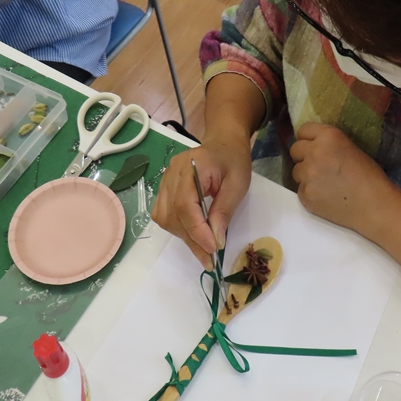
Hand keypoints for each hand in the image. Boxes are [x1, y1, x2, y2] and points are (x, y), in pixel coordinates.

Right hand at [152, 132, 251, 270]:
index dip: (196, 230)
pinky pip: (163, 213)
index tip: (212, 248)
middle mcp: (172, 173)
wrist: (223, 142)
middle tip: (209, 258)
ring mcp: (165, 180)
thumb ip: (224, 210)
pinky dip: (177, 228)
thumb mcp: (238, 184)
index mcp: (192, 167)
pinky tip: (193, 234)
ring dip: (183, 236)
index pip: (185, 204)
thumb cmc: (234, 160)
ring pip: (164, 217)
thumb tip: (215, 240)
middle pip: (172, 214)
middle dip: (191, 239)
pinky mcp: (164, 187)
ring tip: (203, 249)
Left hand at [290, 123, 389, 231]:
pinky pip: (300, 190)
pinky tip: (325, 197)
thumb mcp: (352, 149)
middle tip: (318, 167)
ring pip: (296, 172)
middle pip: (295, 150)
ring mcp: (307, 174)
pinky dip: (310, 193)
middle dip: (303, 157)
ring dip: (306, 176)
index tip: (313, 147)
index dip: (308, 139)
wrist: (373, 206)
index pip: (303, 130)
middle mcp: (314, 152)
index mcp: (329, 136)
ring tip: (324, 184)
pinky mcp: (304, 194)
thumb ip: (330, 145)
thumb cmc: (370, 177)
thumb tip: (315, 148)